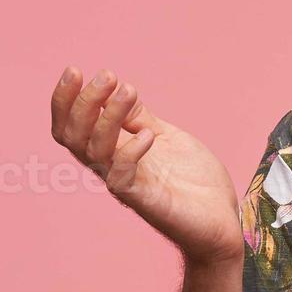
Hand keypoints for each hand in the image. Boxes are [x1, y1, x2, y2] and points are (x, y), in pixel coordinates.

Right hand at [50, 66, 243, 265]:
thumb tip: (121, 89)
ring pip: (94, 150)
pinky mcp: (145, 201)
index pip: (73, 126)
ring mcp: (127, 184)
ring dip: (108, 116)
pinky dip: (130, 152)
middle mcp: (112, 167)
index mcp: (114, 150)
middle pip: (73, 136)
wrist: (223, 221)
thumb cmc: (195, 182)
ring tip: (128, 91)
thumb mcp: (169, 138)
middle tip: (106, 75)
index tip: (76, 70)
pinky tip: (149, 135)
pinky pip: (122, 177)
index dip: (67, 100)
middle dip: (82, 102)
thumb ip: (142, 119)